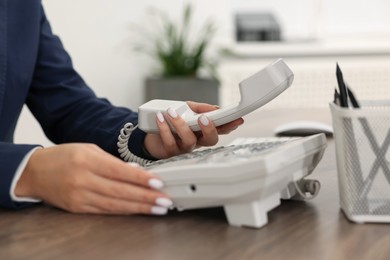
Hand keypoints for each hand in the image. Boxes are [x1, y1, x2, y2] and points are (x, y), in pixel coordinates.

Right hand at [15, 144, 172, 214]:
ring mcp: (79, 196)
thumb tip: (136, 171)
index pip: (120, 171)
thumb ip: (113, 161)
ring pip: (115, 204)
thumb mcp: (88, 149)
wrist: (33, 172)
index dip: (141, 179)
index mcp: (87, 160)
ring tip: (158, 208)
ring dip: (139, 207)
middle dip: (146, 197)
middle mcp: (83, 179)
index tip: (159, 183)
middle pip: (120, 191)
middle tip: (165, 200)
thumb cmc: (63, 156)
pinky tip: (138, 211)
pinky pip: (105, 211)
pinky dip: (123, 211)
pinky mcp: (77, 208)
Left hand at [144, 101, 243, 158]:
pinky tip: (160, 118)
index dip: (230, 125)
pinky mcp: (170, 152)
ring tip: (171, 112)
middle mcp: (197, 141)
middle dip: (209, 129)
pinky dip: (164, 128)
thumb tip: (215, 108)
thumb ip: (200, 108)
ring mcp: (184, 148)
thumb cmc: (172, 122)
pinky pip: (170, 142)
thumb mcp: (187, 109)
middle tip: (203, 118)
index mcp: (203, 131)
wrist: (150, 134)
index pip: (220, 129)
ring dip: (181, 125)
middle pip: (210, 140)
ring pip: (189, 140)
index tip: (237, 119)